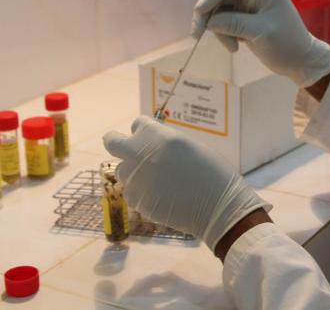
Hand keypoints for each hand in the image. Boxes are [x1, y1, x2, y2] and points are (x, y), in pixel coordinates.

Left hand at [103, 116, 270, 250]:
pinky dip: (142, 193)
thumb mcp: (189, 146)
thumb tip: (152, 146)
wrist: (217, 205)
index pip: (137, 124)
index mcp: (156, 135)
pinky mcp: (136, 201)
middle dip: (116, 142)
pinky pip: (132, 193)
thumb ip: (165, 143)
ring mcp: (135, 178)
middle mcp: (140, 154)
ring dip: (133, 172)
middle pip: (112, 141)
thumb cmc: (211, 171)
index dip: (144, 132)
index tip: (150, 139)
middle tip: (125, 148)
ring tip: (156, 181)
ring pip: (122, 170)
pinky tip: (161, 197)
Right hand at [191, 0, 329, 87]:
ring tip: (232, 48)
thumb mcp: (260, 33)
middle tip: (198, 34)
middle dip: (211, 15)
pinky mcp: (247, 22)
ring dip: (220, 30)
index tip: (200, 12)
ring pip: (222, 12)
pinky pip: (227, 23)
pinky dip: (226, 35)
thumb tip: (210, 21)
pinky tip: (235, 47)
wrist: (301, 63)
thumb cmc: (287, 45)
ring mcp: (251, 9)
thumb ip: (234, 24)